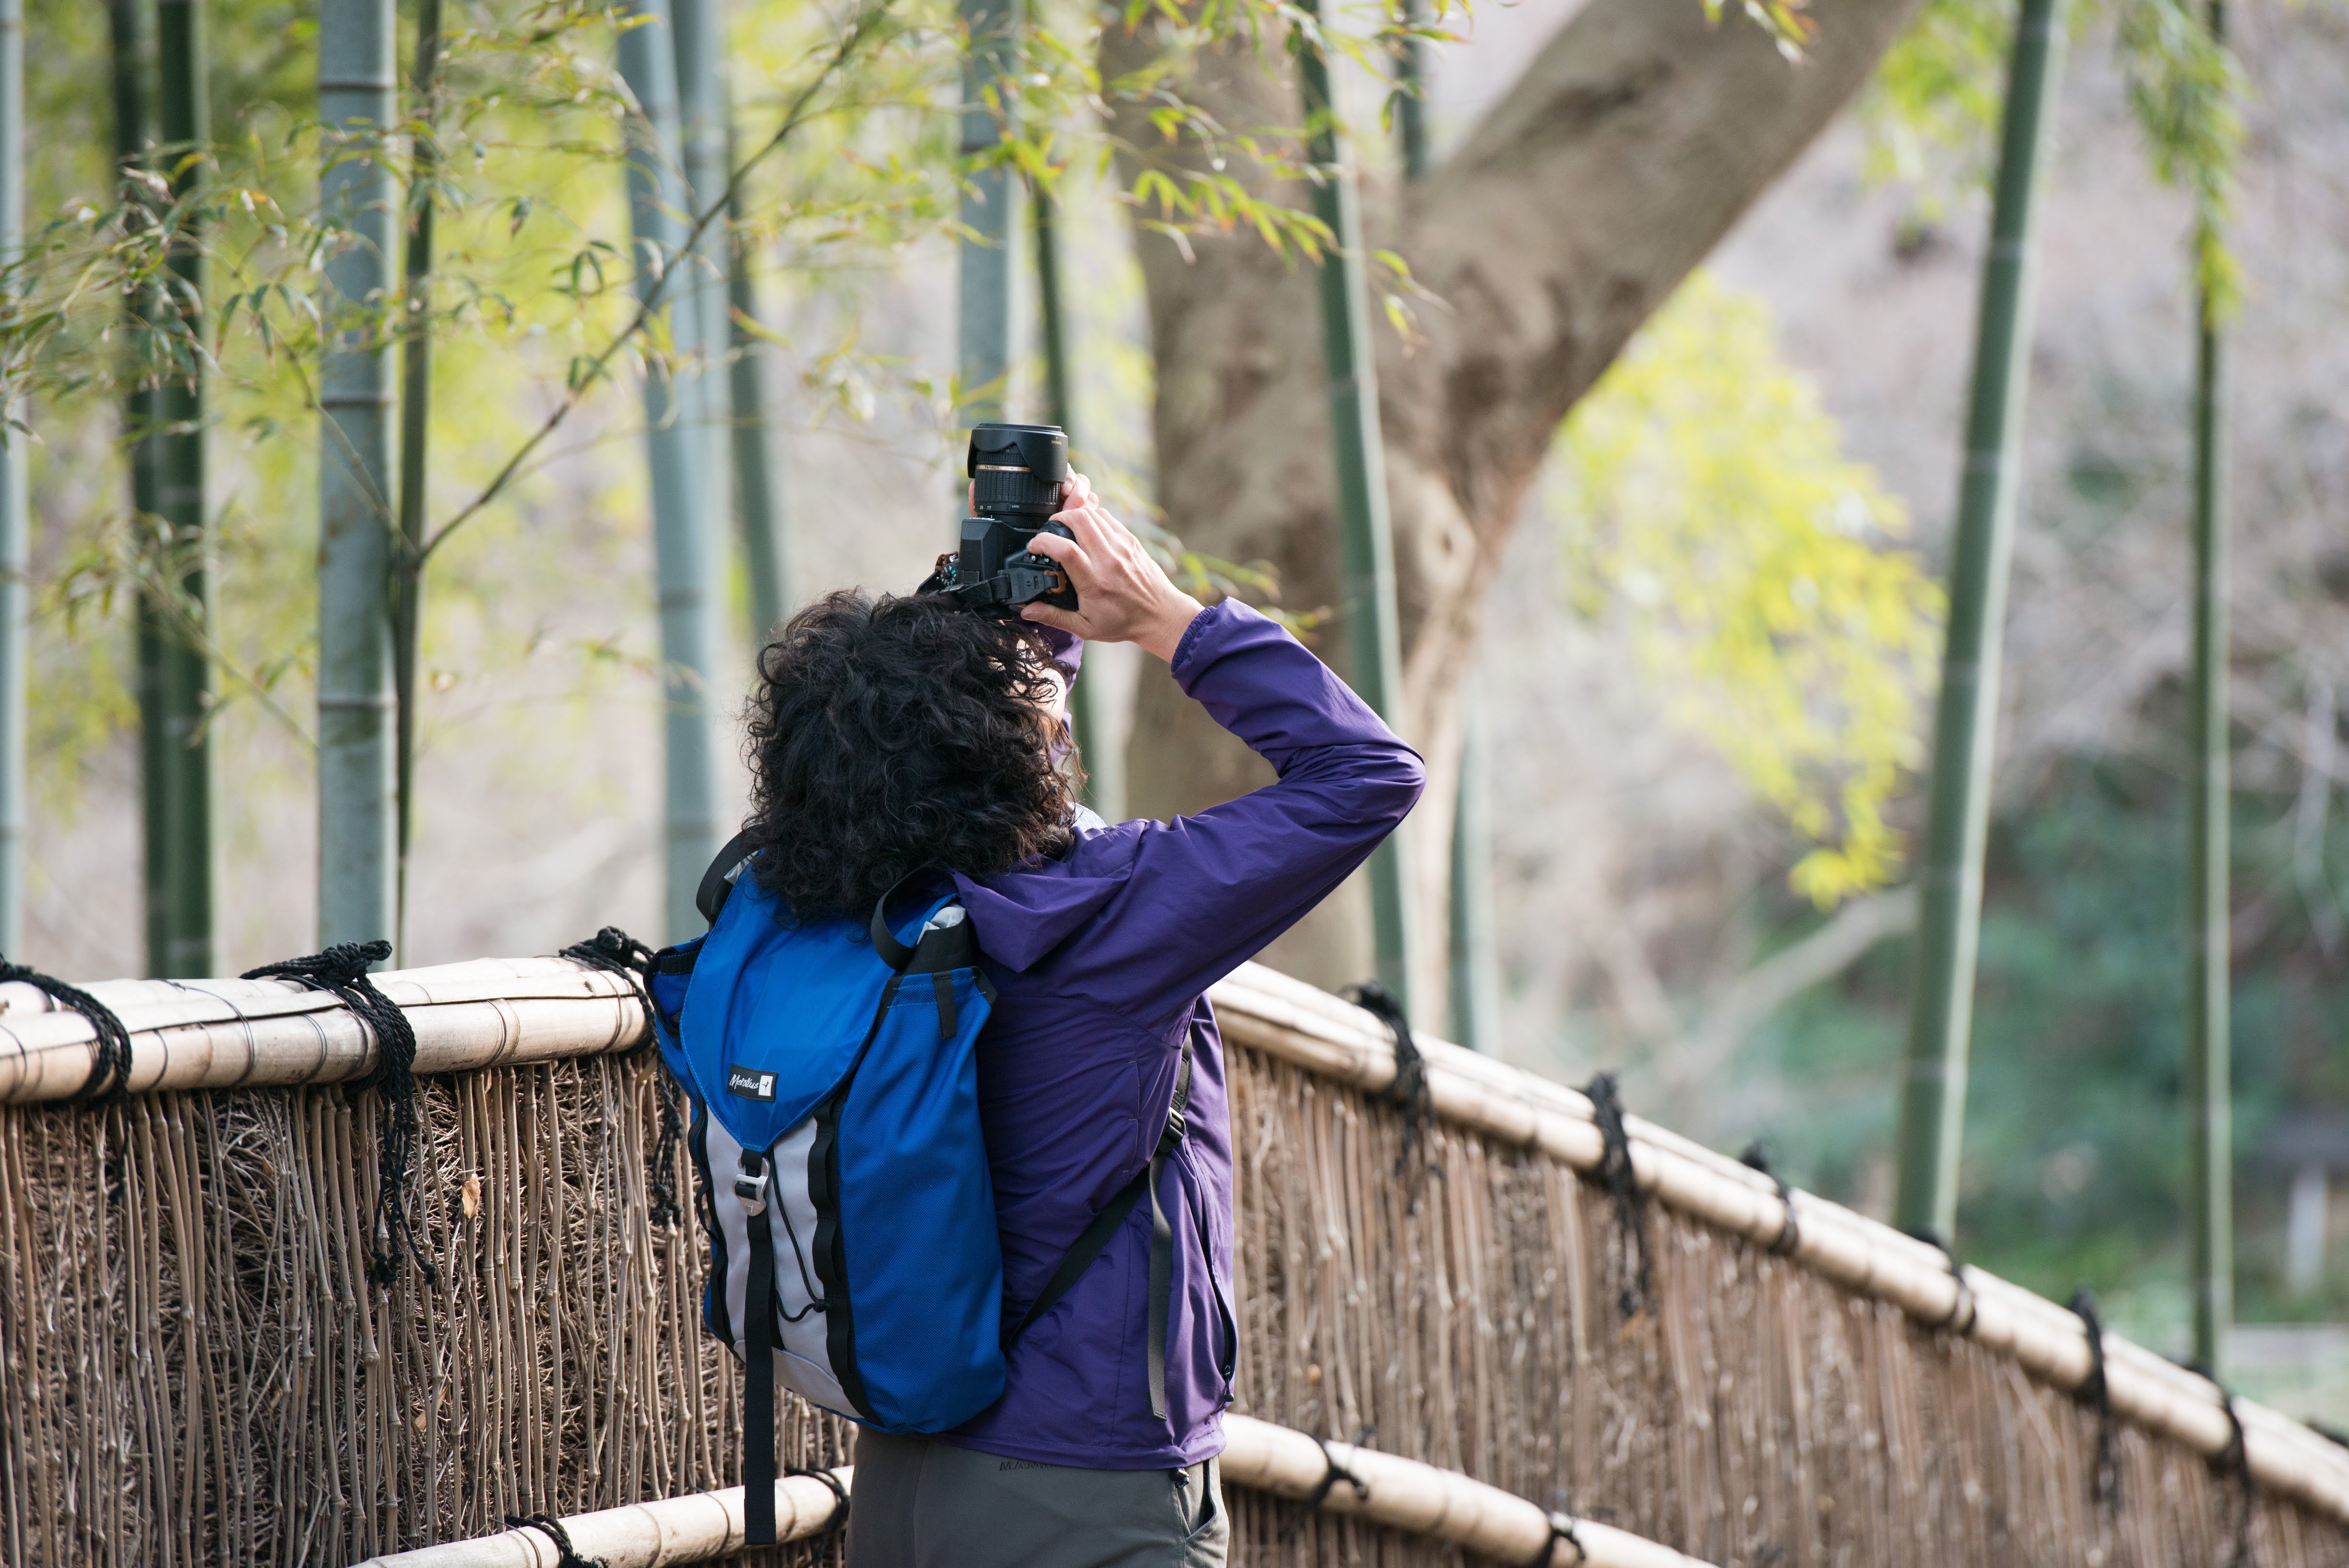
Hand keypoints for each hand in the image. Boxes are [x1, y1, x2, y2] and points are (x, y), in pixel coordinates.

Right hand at [1019, 473, 1204, 662]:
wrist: (1160, 615)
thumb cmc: (1123, 622)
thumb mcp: (1085, 627)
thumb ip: (1054, 617)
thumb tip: (1027, 611)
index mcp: (1095, 583)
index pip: (1066, 550)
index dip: (1044, 541)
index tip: (1034, 546)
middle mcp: (1108, 561)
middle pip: (1079, 521)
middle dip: (1056, 519)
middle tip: (1049, 531)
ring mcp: (1121, 547)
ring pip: (1092, 515)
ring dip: (1073, 515)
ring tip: (1064, 528)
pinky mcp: (1130, 540)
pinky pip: (1106, 517)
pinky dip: (1091, 517)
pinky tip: (1084, 529)